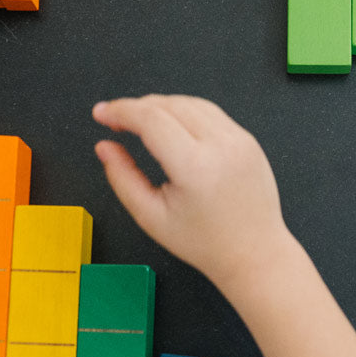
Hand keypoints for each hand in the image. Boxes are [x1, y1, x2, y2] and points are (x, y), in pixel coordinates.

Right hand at [92, 95, 296, 290]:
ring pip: (190, 103)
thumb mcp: (151, 217)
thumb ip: (122, 178)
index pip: (151, 119)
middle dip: (136, 107)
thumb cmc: (206, 242)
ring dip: (160, 106)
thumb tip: (104, 147)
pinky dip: (185, 112)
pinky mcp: (248, 140)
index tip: (101, 113)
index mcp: (195, 168)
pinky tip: (171, 127)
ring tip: (140, 123)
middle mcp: (221, 147)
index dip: (120, 110)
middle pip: (169, 105)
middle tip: (115, 121)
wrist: (254, 253)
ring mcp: (239, 140)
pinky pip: (211, 112)